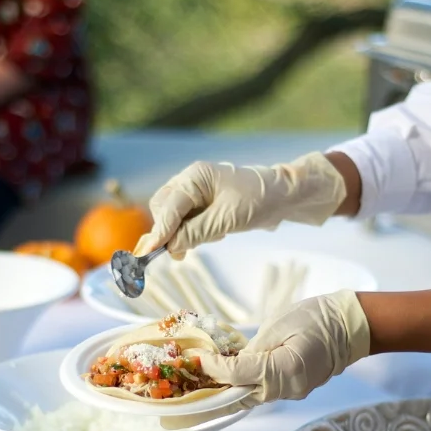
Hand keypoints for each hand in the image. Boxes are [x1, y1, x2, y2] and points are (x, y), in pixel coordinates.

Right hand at [133, 152, 345, 258]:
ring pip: (172, 218)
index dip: (158, 232)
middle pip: (163, 210)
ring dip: (181, 234)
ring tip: (206, 240)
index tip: (147, 253)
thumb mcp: (226, 220)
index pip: (168, 207)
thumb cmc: (259, 201)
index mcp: (195, 177)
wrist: (284, 197)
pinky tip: (213, 235)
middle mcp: (190, 182)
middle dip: (168, 232)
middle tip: (180, 252)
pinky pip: (186, 222)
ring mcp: (195, 193)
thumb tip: (169, 248)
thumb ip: (195, 233)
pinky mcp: (202, 205)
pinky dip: (192, 233)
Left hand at [199, 290, 370, 407]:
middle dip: (218, 387)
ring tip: (208, 379)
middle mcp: (289, 388)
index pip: (240, 374)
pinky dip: (246, 386)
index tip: (198, 359)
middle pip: (244, 394)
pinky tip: (231, 378)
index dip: (216, 368)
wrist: (348, 326)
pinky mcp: (294, 390)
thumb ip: (254, 349)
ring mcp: (293, 392)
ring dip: (230, 389)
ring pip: (253, 397)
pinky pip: (264, 392)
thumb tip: (233, 364)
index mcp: (286, 369)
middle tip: (194, 379)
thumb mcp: (279, 325)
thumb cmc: (316, 318)